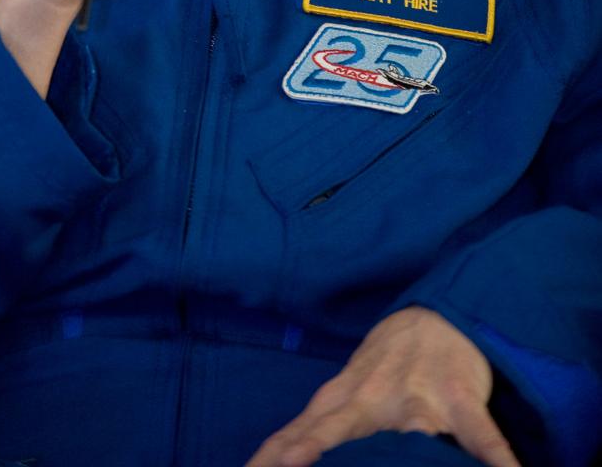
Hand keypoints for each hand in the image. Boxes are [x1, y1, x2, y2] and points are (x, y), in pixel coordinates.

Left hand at [244, 307, 519, 466]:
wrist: (439, 317)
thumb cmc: (388, 361)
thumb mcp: (349, 387)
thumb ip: (321, 422)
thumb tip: (281, 456)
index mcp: (345, 397)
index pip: (303, 428)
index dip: (277, 451)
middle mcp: (374, 397)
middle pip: (337, 428)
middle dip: (310, 449)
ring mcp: (418, 397)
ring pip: (407, 432)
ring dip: (399, 454)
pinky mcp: (459, 398)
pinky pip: (479, 435)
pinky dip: (494, 458)